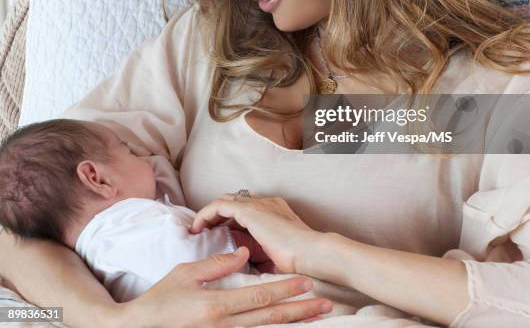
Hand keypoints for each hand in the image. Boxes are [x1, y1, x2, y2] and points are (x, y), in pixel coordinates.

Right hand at [114, 247, 331, 326]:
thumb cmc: (161, 300)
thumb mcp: (185, 274)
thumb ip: (216, 265)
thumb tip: (242, 252)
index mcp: (216, 306)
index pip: (259, 297)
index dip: (285, 290)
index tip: (307, 282)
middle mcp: (224, 326)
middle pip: (270, 318)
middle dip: (300, 310)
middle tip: (324, 304)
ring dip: (292, 323)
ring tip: (315, 316)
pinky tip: (286, 326)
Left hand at [190, 195, 317, 273]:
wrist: (312, 253)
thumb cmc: (301, 260)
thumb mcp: (277, 255)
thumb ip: (263, 254)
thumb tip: (247, 263)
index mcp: (274, 211)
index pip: (246, 208)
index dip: (229, 219)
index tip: (218, 234)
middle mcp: (266, 203)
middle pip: (234, 200)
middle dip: (217, 214)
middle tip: (204, 230)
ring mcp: (259, 204)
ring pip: (225, 200)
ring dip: (209, 214)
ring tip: (198, 229)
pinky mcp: (250, 210)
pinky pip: (220, 206)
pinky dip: (207, 214)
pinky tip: (199, 228)